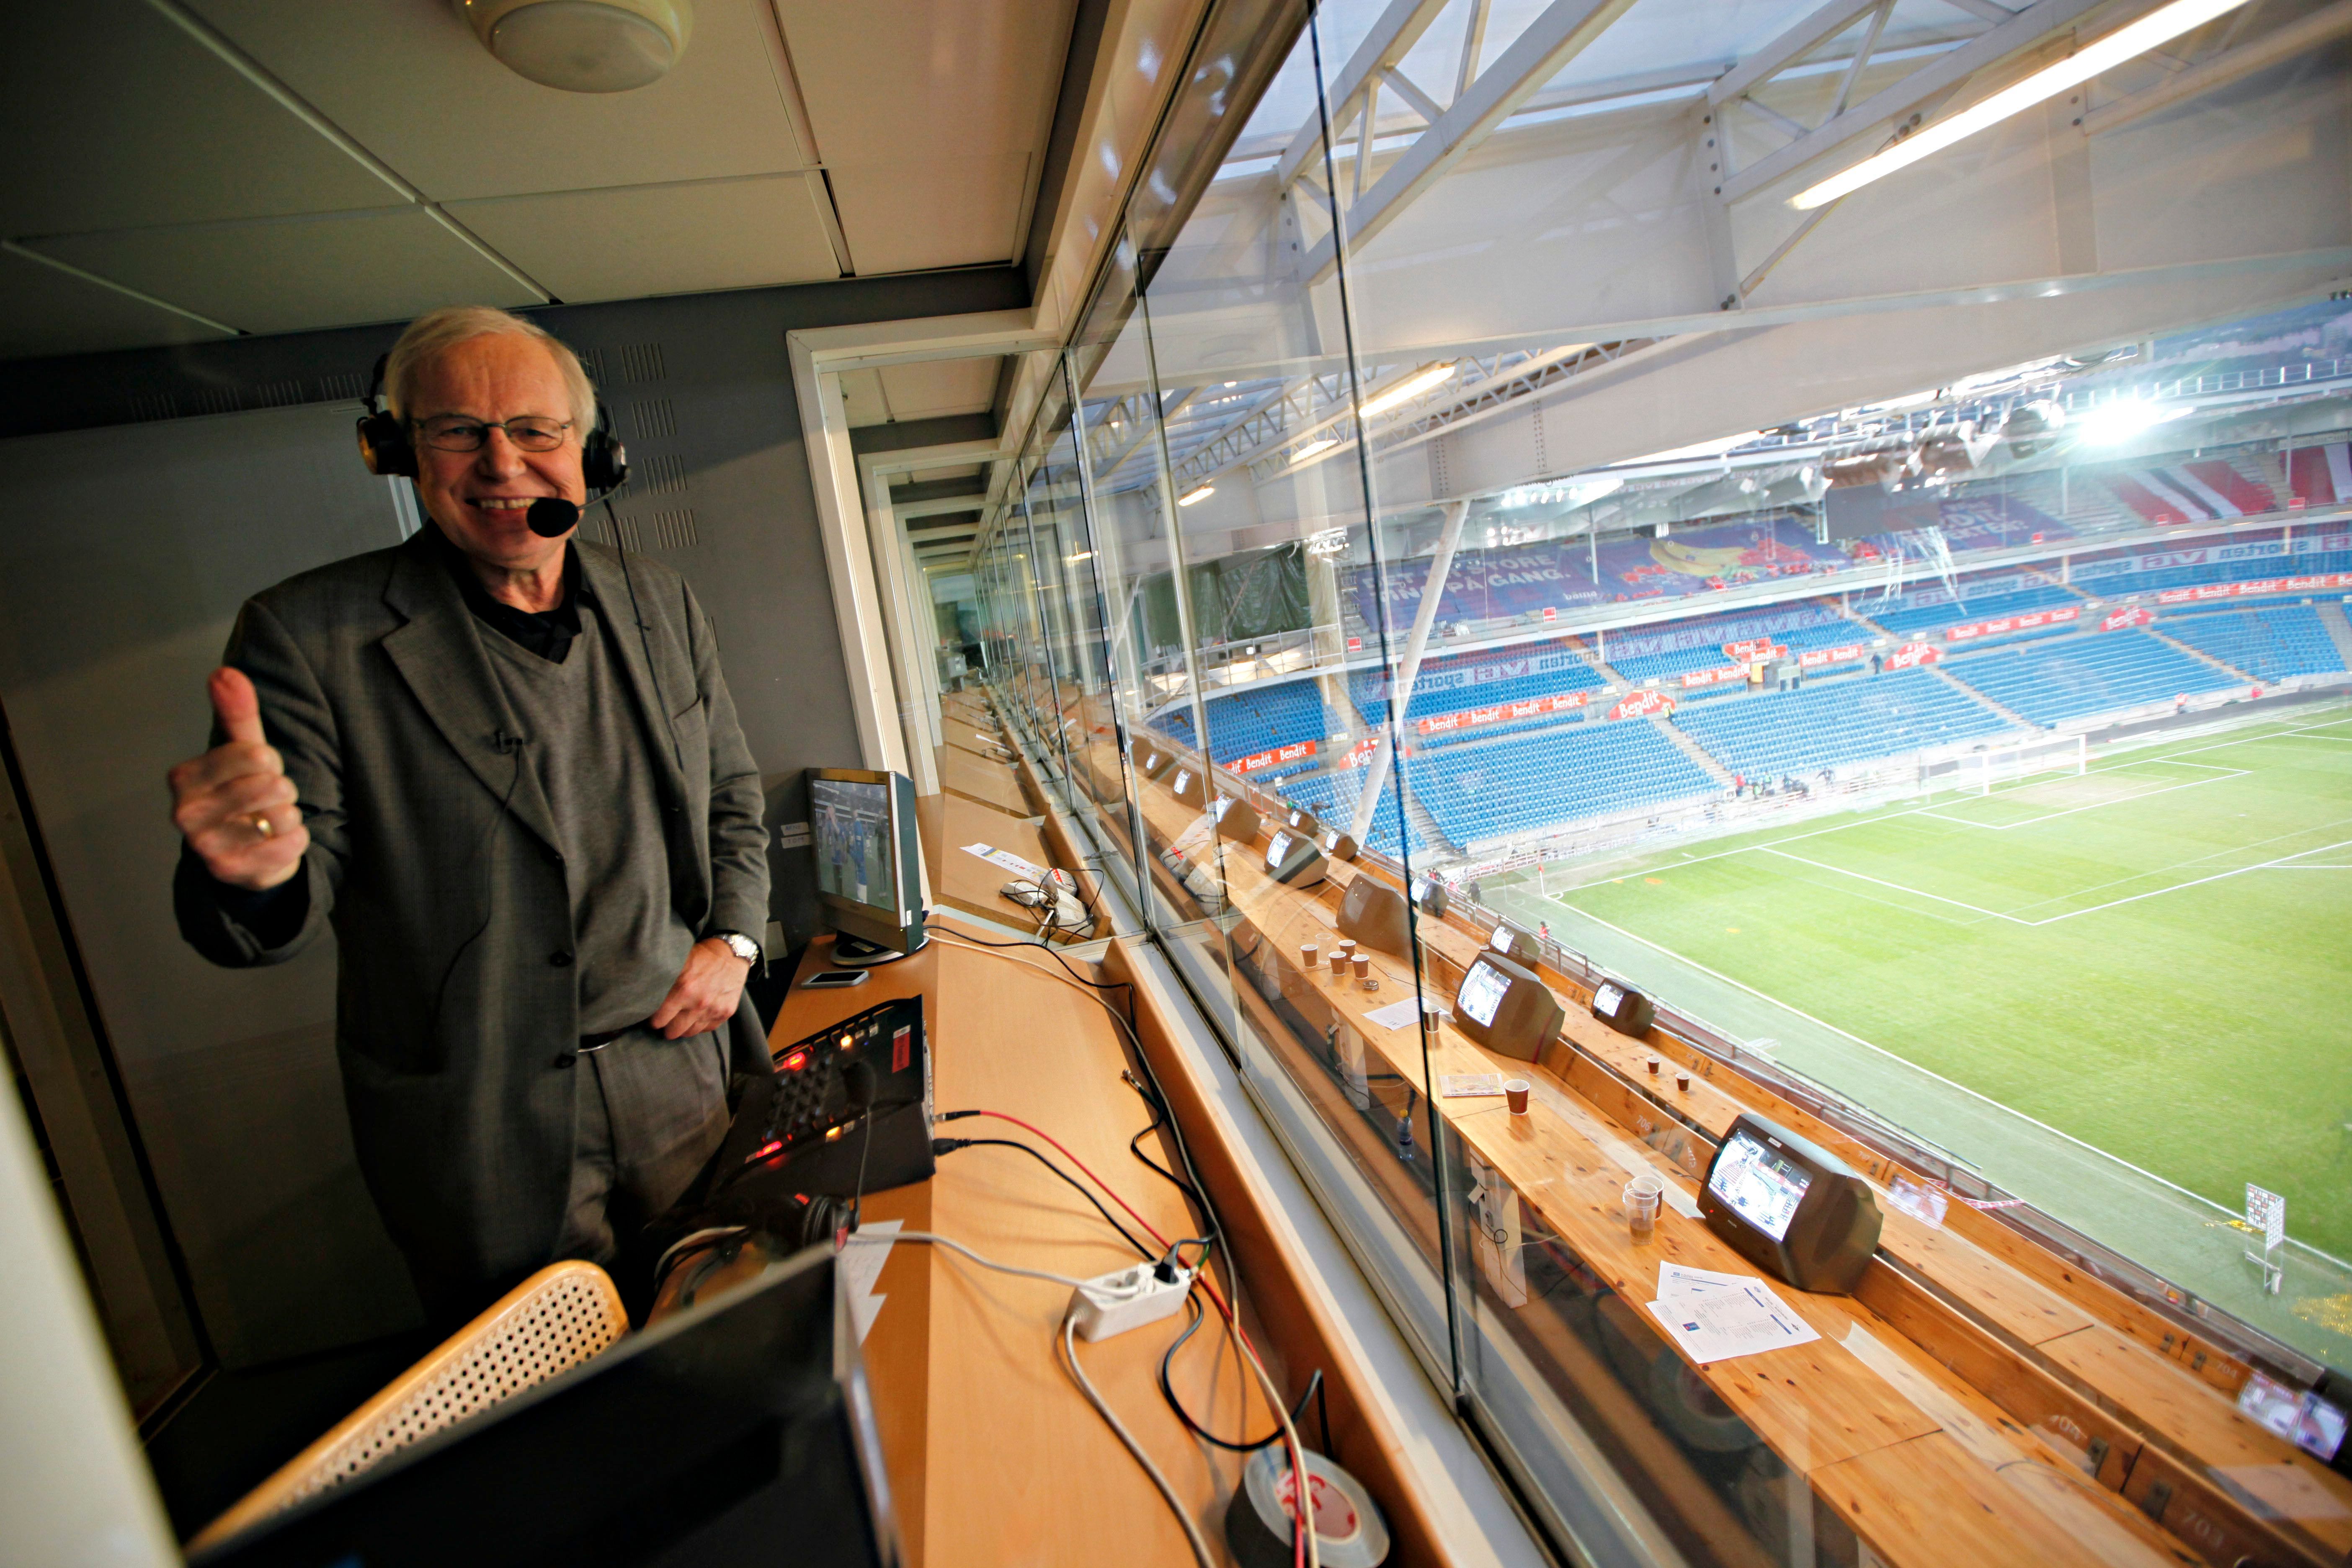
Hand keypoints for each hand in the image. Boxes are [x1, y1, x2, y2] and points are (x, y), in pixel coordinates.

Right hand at [168, 668, 306, 890]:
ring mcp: (205, 846)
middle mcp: (185, 814)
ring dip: (288, 816)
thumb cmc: (243, 792)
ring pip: (281, 816)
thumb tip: (224, 672)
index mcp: (183, 779)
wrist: (245, 851)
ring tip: (270, 820)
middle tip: (268, 798)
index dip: (270, 760)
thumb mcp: (243, 750)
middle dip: (281, 789)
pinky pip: (290, 845)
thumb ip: (237, 712)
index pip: (253, 754)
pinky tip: (278, 841)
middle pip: (269, 785)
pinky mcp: (231, 872)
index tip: (261, 769)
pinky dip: (295, 841)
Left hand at [651, 938, 751, 1039]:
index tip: (654, 1017)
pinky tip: (695, 1016)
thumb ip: (662, 977)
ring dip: (683, 1028)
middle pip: (674, 1031)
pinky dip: (699, 1025)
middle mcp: (699, 1003)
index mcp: (683, 989)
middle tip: (665, 1021)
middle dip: (667, 1027)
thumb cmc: (702, 956)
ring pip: (690, 1032)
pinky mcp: (726, 1012)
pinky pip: (707, 1029)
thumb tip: (642, 990)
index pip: (659, 1020)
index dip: (654, 1020)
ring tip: (679, 1020)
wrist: (732, 953)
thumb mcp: (678, 961)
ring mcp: (714, 1010)